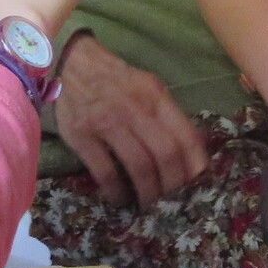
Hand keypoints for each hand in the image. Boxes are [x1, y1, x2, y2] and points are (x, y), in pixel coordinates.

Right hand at [54, 35, 209, 209]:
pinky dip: (116, 191)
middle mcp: (134, 108)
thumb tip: (190, 153)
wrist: (71, 64)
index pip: (185, 136)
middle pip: (165, 154)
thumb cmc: (116, 80)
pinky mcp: (81, 135)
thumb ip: (167, 115)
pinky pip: (105, 171)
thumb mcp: (148, 87)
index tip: (195, 184)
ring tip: (149, 203)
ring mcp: (106, 122)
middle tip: (171, 200)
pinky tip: (119, 198)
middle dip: (173, 184)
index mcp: (155, 96)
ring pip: (139, 166)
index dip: (194, 165)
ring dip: (148, 191)